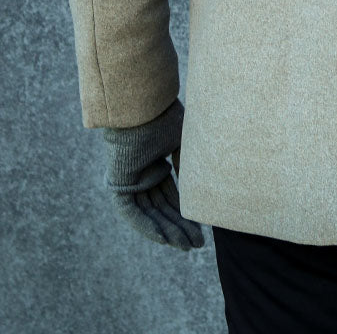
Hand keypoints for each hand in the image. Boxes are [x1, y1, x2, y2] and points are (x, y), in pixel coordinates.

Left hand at [103, 98, 204, 251]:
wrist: (142, 107)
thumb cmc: (162, 118)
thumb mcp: (182, 143)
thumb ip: (187, 166)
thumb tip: (199, 189)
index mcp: (155, 163)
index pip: (171, 195)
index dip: (185, 212)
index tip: (201, 228)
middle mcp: (143, 174)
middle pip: (163, 208)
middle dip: (180, 227)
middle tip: (197, 245)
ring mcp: (130, 181)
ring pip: (150, 213)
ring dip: (167, 231)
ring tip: (186, 246)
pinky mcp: (118, 186)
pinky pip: (132, 213)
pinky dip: (148, 227)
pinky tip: (165, 239)